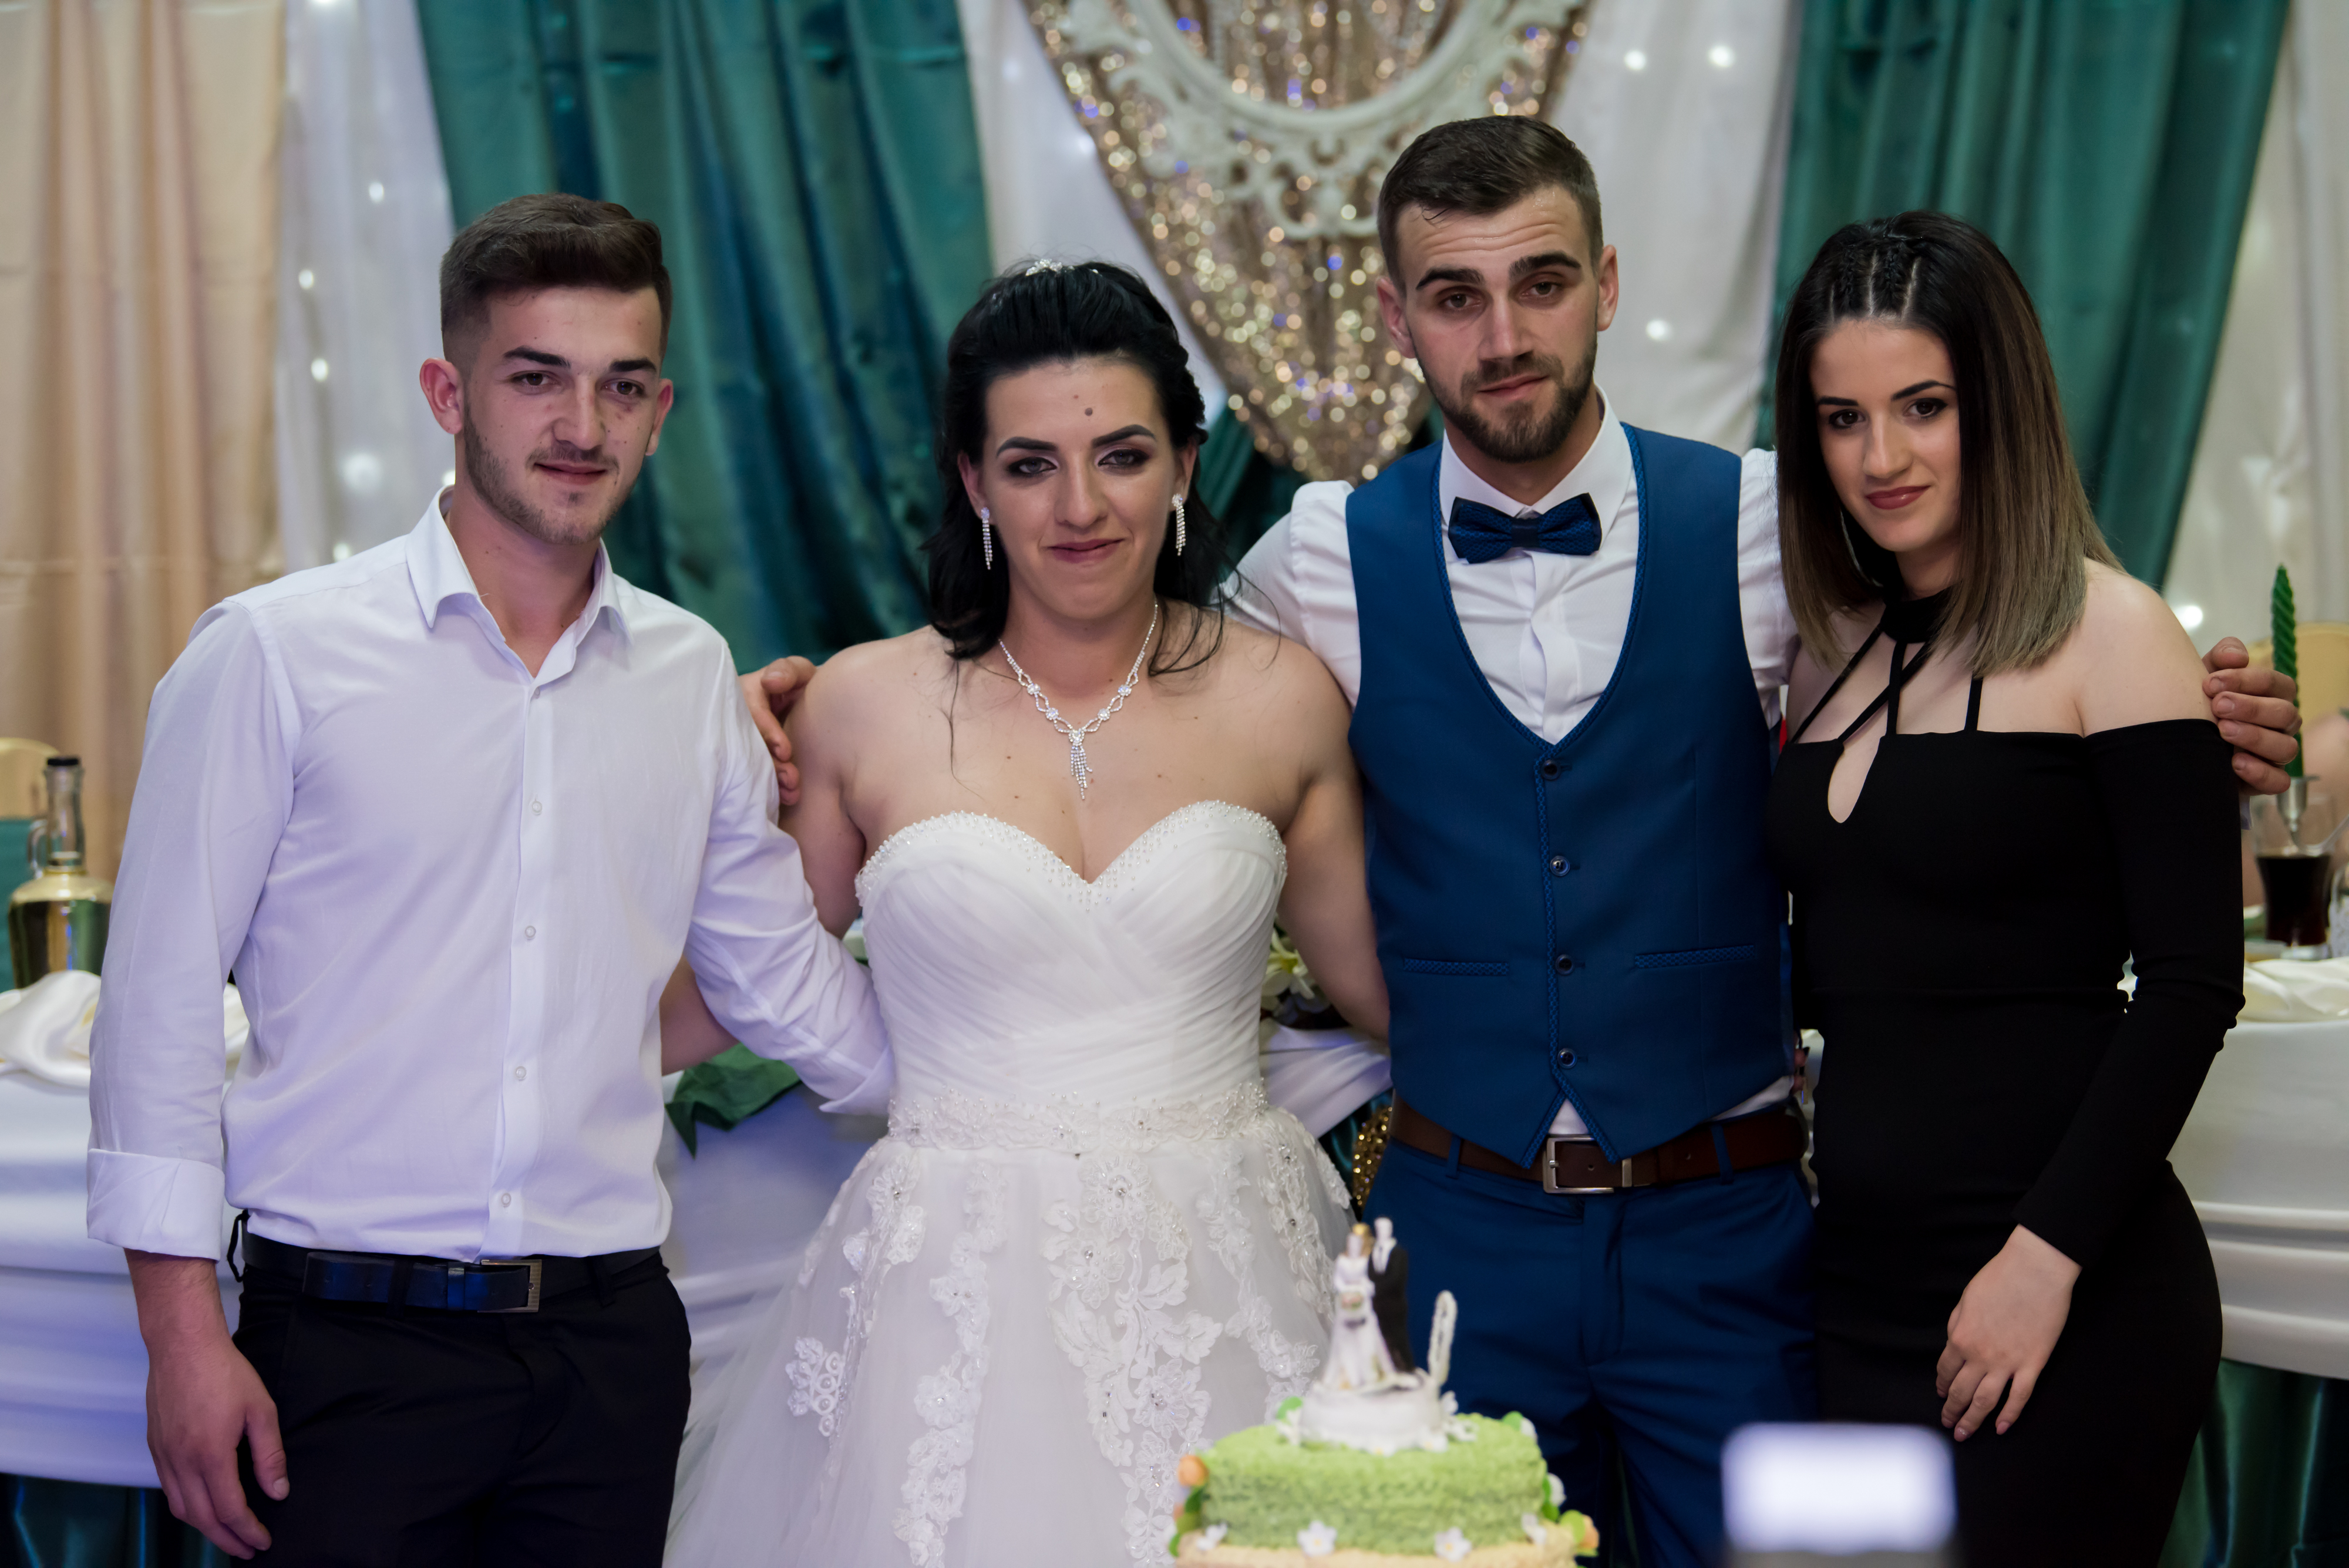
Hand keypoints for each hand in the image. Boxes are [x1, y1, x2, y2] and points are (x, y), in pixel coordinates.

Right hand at [129, 1252, 285, 1557]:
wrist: (183, 1347)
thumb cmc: (226, 1373)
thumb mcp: (261, 1410)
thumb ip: (269, 1455)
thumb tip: (278, 1492)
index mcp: (210, 1455)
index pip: (230, 1509)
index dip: (248, 1531)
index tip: (264, 1542)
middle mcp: (182, 1462)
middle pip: (202, 1518)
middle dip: (227, 1539)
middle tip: (248, 1550)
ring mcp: (164, 1455)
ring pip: (181, 1508)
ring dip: (205, 1527)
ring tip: (228, 1534)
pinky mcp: (155, 1447)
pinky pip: (168, 1490)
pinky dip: (186, 1507)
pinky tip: (203, 1506)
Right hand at [738, 656, 817, 804]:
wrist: (819, 708)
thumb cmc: (806, 686)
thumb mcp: (799, 671)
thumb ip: (788, 671)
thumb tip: (769, 680)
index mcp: (746, 693)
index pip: (749, 711)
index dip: (765, 731)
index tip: (785, 751)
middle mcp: (741, 719)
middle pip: (746, 742)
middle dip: (768, 763)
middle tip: (790, 779)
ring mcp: (746, 741)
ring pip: (751, 762)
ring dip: (771, 779)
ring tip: (792, 791)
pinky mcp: (753, 760)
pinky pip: (755, 775)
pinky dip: (772, 787)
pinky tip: (789, 797)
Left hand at [1935, 1225, 2079, 1440]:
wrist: (2035, 1272)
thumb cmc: (1998, 1279)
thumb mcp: (1965, 1300)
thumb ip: (1957, 1325)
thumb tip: (1954, 1343)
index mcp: (1960, 1338)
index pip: (1946, 1370)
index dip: (1942, 1385)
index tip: (1941, 1395)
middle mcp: (1980, 1356)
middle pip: (1962, 1392)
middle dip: (1952, 1411)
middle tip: (1948, 1424)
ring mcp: (2008, 1363)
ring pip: (1986, 1401)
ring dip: (1973, 1420)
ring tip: (1964, 1433)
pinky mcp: (2033, 1365)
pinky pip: (2019, 1397)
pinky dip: (2009, 1415)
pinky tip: (2000, 1428)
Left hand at [2201, 637, 2300, 793]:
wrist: (2177, 740)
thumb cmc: (2199, 701)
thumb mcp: (2206, 674)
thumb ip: (2222, 657)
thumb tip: (2237, 657)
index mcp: (2272, 695)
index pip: (2276, 684)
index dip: (2246, 680)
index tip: (2211, 683)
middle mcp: (2280, 724)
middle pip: (2285, 714)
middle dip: (2251, 708)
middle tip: (2217, 705)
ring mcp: (2275, 753)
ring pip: (2286, 748)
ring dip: (2255, 738)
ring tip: (2222, 731)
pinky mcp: (2265, 779)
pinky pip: (2279, 782)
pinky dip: (2261, 773)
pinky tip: (2235, 763)